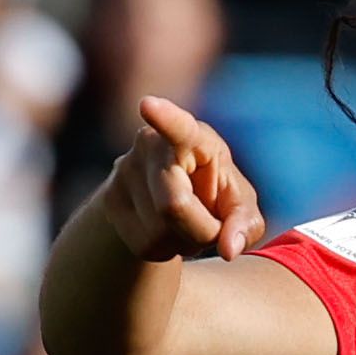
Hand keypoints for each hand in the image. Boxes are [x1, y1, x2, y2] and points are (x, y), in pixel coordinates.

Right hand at [119, 95, 267, 259]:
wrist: (166, 202)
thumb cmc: (213, 193)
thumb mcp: (239, 205)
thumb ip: (245, 224)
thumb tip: (230, 249)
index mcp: (193, 137)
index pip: (179, 127)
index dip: (165, 117)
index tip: (147, 105)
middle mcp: (151, 146)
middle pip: (173, 206)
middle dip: (200, 230)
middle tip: (210, 227)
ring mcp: (125, 171)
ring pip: (159, 232)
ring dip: (183, 241)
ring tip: (185, 223)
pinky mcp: (110, 201)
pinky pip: (144, 245)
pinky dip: (165, 249)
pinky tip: (166, 232)